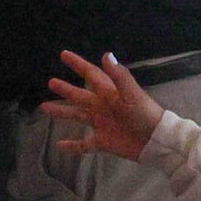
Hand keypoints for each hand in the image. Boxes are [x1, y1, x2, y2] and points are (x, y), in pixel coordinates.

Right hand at [34, 47, 158, 160]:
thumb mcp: (132, 94)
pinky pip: (84, 144)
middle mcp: (102, 106)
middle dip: (66, 89)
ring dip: (62, 112)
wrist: (156, 141)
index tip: (64, 55)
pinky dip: (72, 145)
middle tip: (51, 82)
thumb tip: (106, 54)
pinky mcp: (103, 141)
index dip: (78, 64)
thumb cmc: (145, 114)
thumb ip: (119, 76)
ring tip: (44, 107)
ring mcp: (101, 124)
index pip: (90, 75)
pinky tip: (59, 145)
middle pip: (80, 95)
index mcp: (109, 93)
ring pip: (77, 115)